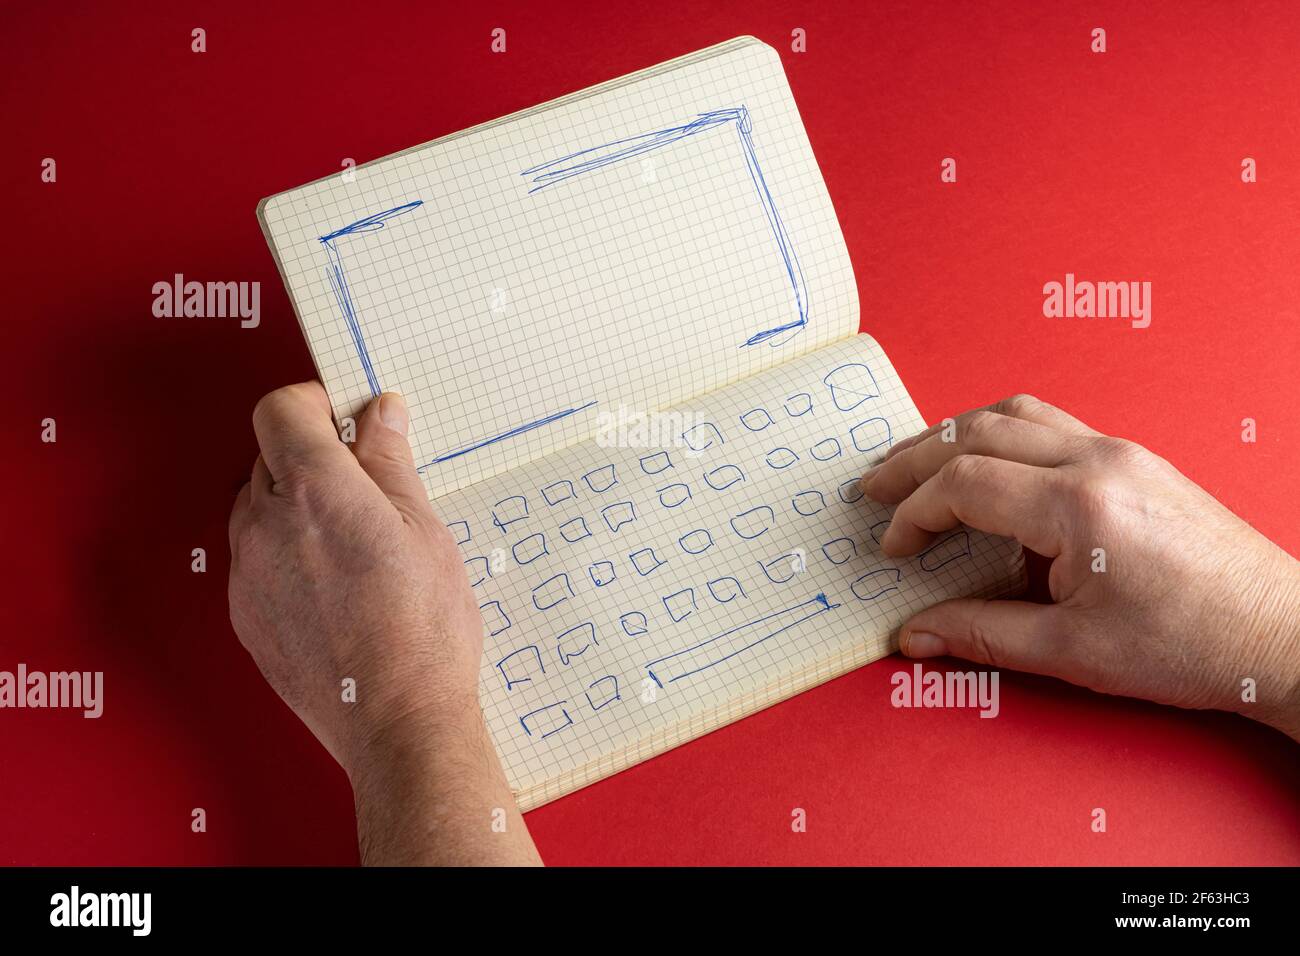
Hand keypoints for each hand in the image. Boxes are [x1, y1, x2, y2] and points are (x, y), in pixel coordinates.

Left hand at [228, 382, 540, 864]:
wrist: (396, 720)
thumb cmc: (421, 629)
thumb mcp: (424, 528)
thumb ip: (390, 462)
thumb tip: (380, 413)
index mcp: (313, 488)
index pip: (280, 408)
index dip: (314, 403)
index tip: (346, 418)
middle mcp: (265, 523)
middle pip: (268, 455)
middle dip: (311, 455)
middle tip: (366, 483)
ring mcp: (248, 572)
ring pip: (258, 508)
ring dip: (294, 505)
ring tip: (353, 539)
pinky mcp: (244, 615)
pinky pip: (255, 559)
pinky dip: (286, 554)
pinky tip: (335, 583)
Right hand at [861, 394, 1299, 739]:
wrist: (1277, 633)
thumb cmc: (1188, 645)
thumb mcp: (1070, 652)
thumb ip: (980, 634)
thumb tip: (915, 634)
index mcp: (1077, 506)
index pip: (964, 482)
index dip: (914, 512)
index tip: (894, 546)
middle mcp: (1097, 461)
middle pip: (978, 431)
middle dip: (915, 457)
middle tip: (873, 484)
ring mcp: (1121, 453)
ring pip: (1016, 413)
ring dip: (956, 433)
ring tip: (916, 462)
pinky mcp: (1135, 460)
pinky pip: (1053, 424)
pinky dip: (1001, 436)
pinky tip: (987, 468)